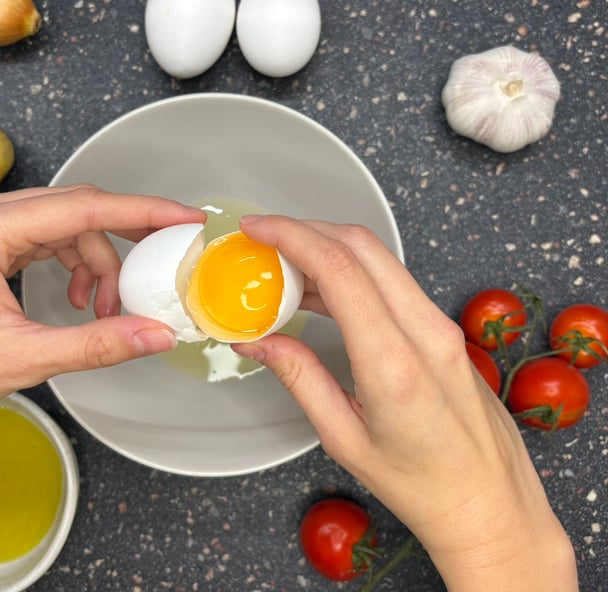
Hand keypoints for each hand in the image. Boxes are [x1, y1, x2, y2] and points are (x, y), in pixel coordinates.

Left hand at [0, 185, 204, 493]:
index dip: (142, 212)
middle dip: (125, 237)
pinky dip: (74, 264)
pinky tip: (79, 298)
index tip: (184, 217)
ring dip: (97, 261)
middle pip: (78, 210)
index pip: (83, 208)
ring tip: (102, 308)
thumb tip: (156, 335)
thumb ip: (98, 343)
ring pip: (66, 225)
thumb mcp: (26, 359)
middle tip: (167, 255)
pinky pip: (48, 238)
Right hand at [233, 216, 576, 590]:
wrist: (488, 501)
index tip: (256, 229)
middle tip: (263, 241)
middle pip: (360, 246)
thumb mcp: (344, 438)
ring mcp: (440, 325)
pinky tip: (319, 292)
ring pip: (377, 258)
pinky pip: (391, 281)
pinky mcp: (443, 328)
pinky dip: (350, 272)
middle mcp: (424, 331)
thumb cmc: (421, 484)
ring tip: (282, 269)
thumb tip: (257, 341)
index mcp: (394, 363)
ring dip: (326, 249)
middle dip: (305, 230)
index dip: (291, 237)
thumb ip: (299, 378)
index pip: (340, 269)